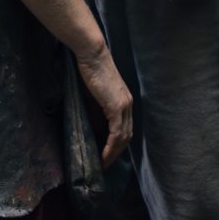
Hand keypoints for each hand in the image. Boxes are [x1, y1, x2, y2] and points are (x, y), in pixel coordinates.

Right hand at [74, 41, 133, 166]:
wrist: (92, 55)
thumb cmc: (90, 69)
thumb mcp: (95, 92)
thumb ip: (97, 107)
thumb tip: (92, 123)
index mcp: (125, 100)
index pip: (126, 128)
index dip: (118, 144)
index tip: (108, 155)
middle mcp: (128, 105)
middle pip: (127, 135)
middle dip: (117, 152)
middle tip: (105, 164)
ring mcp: (124, 106)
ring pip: (123, 137)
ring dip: (113, 153)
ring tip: (103, 164)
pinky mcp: (116, 107)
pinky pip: (116, 133)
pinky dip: (111, 147)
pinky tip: (103, 155)